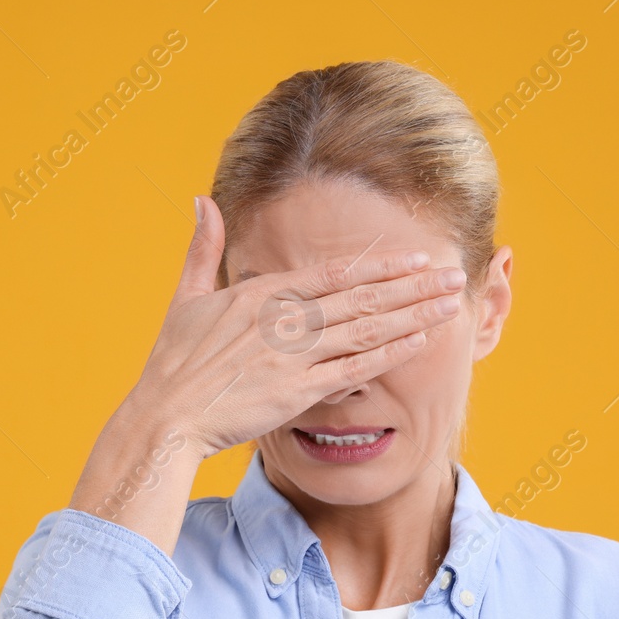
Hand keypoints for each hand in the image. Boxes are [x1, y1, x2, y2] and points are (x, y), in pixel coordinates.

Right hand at [118, 194, 466, 460]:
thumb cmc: (172, 364)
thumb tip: (201, 200)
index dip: (380, 266)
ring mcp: (292, 355)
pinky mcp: (297, 391)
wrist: (165, 417)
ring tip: (450, 304)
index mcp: (260, 294)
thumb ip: (202, 249)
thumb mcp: (186, 297)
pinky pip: (354, 368)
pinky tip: (419, 342)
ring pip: (366, 328)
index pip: (333, 273)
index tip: (415, 260)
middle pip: (361, 296)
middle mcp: (282, 319)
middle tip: (454, 275)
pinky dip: (389, 353)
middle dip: (413, 286)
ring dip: (413, 314)